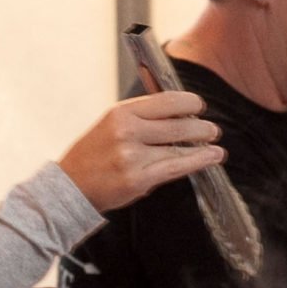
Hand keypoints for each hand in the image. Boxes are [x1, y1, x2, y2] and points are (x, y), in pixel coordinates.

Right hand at [58, 89, 223, 211]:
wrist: (70, 187)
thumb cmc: (93, 156)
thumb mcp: (110, 124)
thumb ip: (141, 114)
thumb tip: (177, 107)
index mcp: (120, 112)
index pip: (167, 100)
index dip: (190, 103)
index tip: (198, 107)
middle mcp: (126, 131)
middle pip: (178, 123)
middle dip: (201, 126)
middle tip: (211, 130)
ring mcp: (132, 156)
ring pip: (179, 146)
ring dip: (204, 145)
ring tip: (216, 146)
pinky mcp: (138, 179)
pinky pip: (176, 166)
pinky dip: (198, 161)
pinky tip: (211, 158)